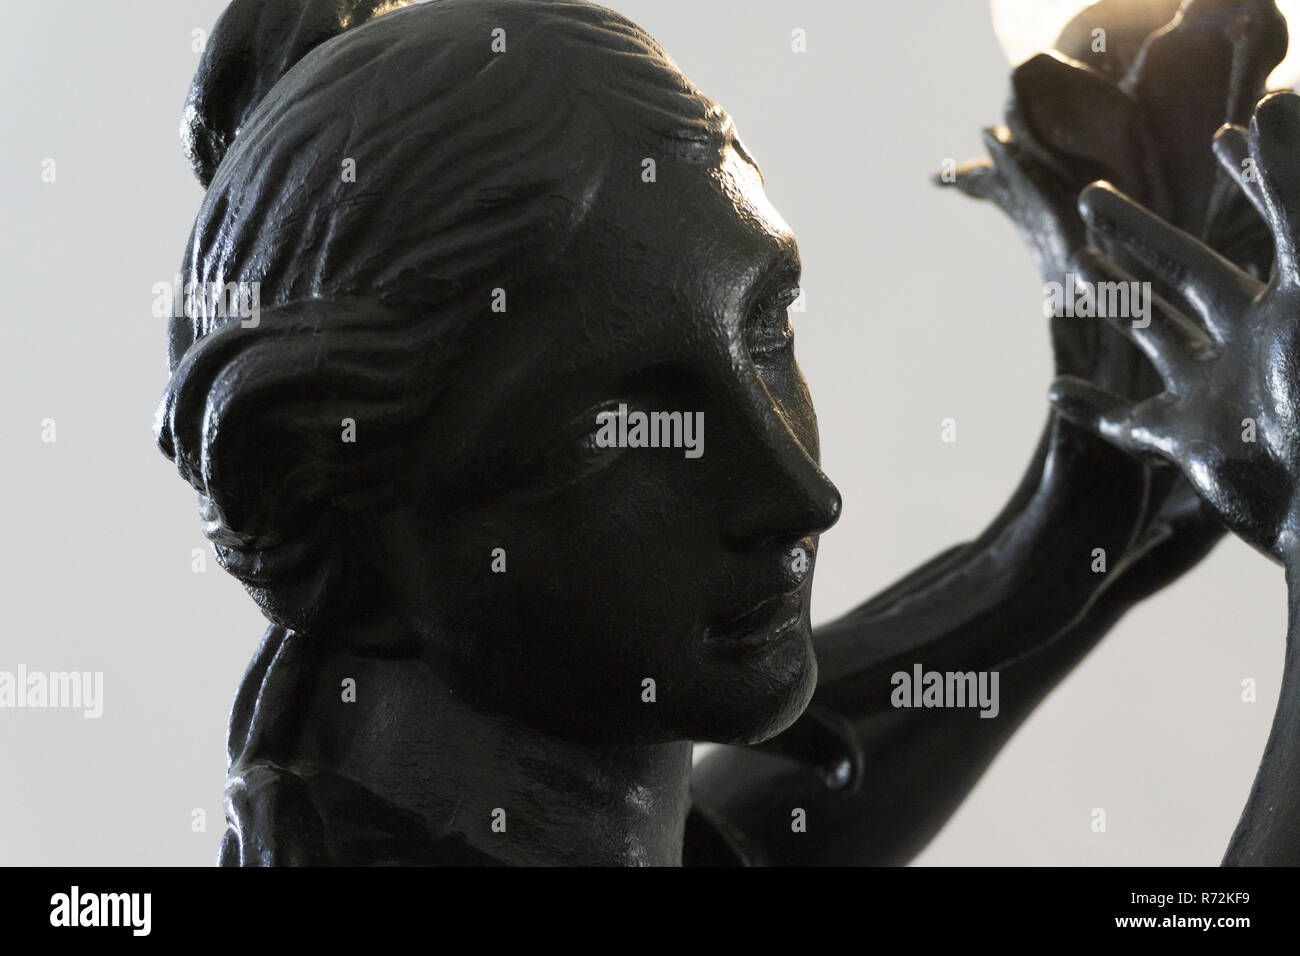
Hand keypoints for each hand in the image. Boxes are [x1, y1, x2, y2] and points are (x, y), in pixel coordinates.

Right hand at [1051, 93, 1299, 562]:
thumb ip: (1291, 201)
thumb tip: (1263, 110)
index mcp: (1288, 299)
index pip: (1269, 222)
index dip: (1252, 177)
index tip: (1222, 136)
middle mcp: (1251, 338)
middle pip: (1184, 272)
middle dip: (1139, 234)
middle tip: (1092, 198)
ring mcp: (1218, 389)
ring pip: (1155, 336)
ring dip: (1117, 303)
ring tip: (1078, 270)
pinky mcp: (1189, 440)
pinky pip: (1130, 423)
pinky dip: (1093, 409)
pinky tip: (1058, 390)